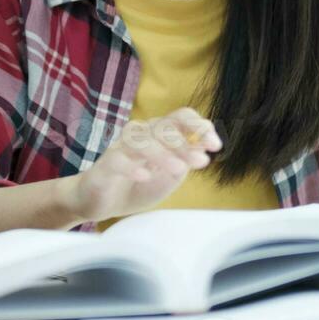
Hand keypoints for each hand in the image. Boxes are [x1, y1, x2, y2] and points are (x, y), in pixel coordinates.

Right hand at [62, 107, 220, 223]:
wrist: (104, 202)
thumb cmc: (139, 185)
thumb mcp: (171, 174)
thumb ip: (187, 159)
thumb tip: (206, 147)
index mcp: (159, 133)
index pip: (180, 117)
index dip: (199, 126)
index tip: (215, 145)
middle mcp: (141, 134)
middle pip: (163, 126)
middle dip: (185, 143)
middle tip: (200, 162)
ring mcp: (121, 147)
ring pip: (141, 140)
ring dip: (162, 153)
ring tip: (177, 169)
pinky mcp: (106, 164)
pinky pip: (117, 160)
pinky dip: (131, 167)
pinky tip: (144, 176)